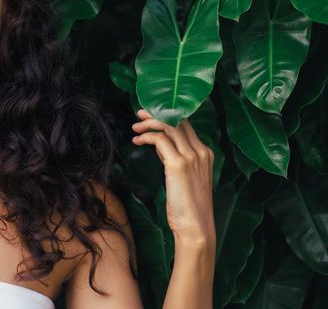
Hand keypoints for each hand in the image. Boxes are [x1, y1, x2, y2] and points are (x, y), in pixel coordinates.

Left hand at [131, 109, 215, 245]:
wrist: (196, 227)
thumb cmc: (188, 207)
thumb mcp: (185, 178)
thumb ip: (176, 159)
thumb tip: (161, 146)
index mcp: (206, 154)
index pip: (186, 125)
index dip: (167, 117)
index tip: (150, 117)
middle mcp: (201, 152)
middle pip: (178, 121)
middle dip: (156, 114)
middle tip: (139, 115)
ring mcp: (191, 157)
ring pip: (169, 125)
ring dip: (149, 123)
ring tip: (135, 128)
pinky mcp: (178, 164)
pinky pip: (160, 139)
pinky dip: (146, 136)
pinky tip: (137, 141)